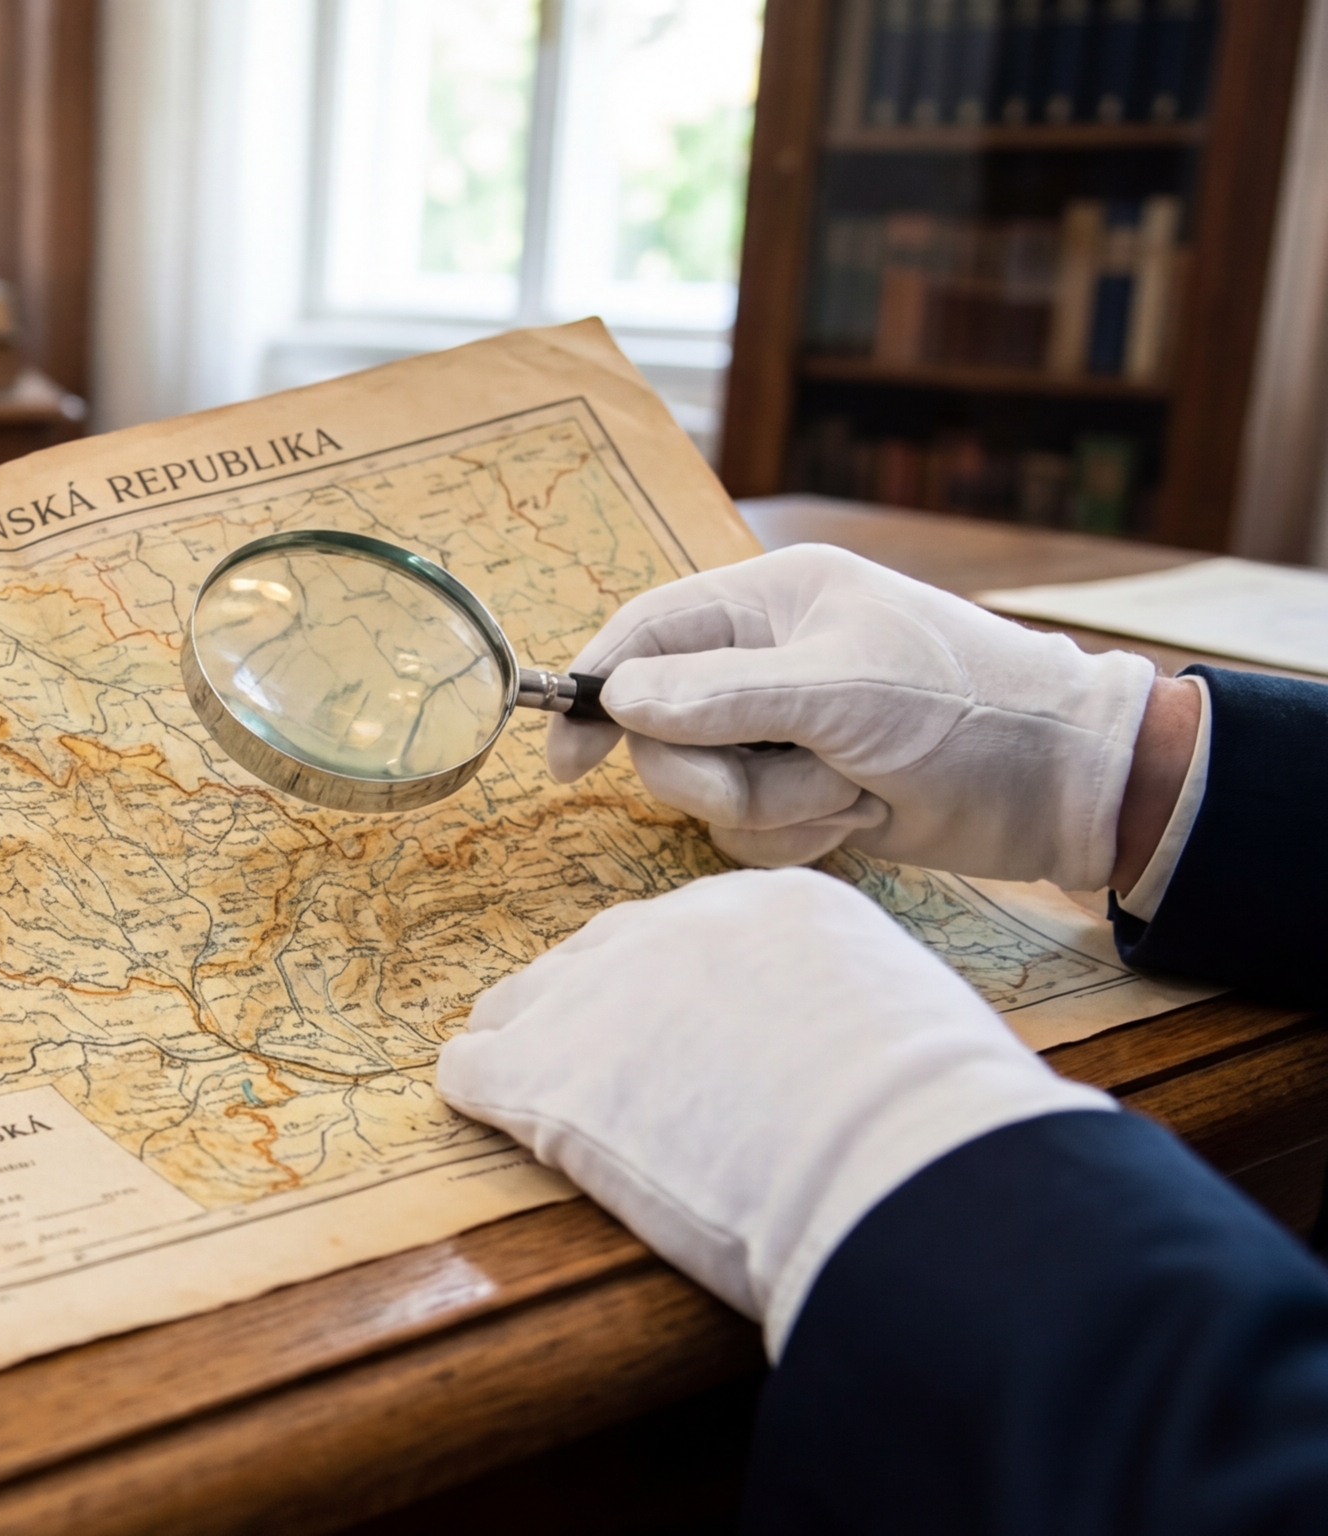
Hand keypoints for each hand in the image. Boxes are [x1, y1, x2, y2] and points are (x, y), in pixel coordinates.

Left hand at [437, 868, 1111, 1355]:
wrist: (894, 1161)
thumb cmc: (931, 1118)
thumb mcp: (902, 1018)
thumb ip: (844, 1011)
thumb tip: (840, 1052)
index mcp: (762, 905)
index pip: (684, 937)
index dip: (681, 1001)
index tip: (691, 1048)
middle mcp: (665, 927)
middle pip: (595, 959)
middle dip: (600, 1017)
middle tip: (622, 1086)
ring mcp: (591, 991)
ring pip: (521, 1006)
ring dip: (538, 1053)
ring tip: (561, 1110)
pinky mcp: (537, 1068)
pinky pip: (475, 1071)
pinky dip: (489, 1104)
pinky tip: (514, 1131)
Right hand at [547, 545, 1157, 889]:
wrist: (1071, 786)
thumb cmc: (968, 709)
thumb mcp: (843, 691)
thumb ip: (723, 693)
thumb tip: (621, 699)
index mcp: (772, 600)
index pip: (647, 634)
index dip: (597, 692)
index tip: (567, 760)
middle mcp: (767, 662)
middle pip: (663, 728)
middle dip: (713, 769)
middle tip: (765, 777)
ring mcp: (786, 731)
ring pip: (704, 789)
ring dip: (772, 806)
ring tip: (849, 792)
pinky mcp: (808, 792)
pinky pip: (748, 829)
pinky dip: (798, 835)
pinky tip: (860, 818)